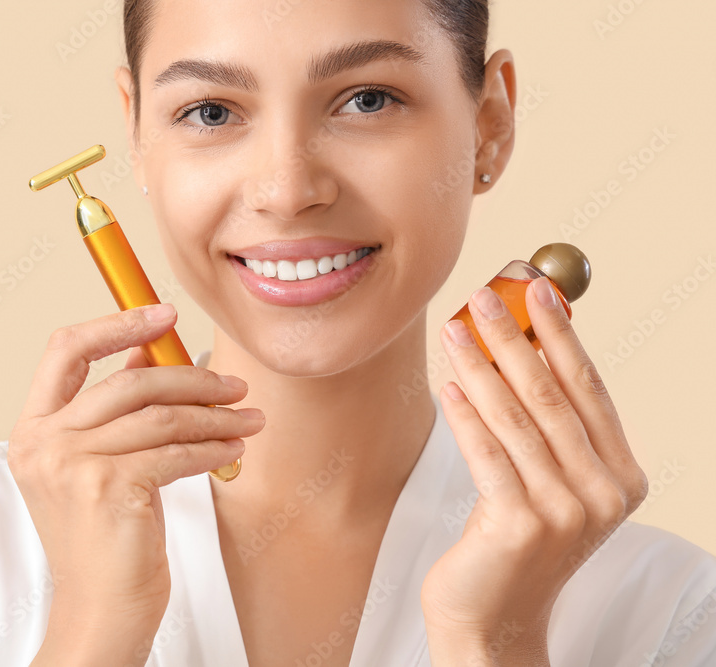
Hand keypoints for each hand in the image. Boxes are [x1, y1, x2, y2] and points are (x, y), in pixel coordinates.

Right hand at [7, 303, 263, 648]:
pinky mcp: (108, 487)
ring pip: (159, 415)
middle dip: (191, 377)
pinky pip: (175, 451)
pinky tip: (233, 447)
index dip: (117, 323)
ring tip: (246, 418)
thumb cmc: (102, 540)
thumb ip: (113, 410)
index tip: (163, 314)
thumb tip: (144, 354)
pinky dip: (212, 446)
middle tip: (233, 385)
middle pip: (127, 380)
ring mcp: (71, 464)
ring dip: (213, 414)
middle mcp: (44, 442)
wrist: (99, 611)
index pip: (65, 349)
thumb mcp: (95, 466)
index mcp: (32, 429)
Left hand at [421, 276, 648, 664]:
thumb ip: (548, 424)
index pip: (590, 389)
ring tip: (455, 329)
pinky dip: (467, 415)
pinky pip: (488, 453)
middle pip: (553, 395)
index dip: (562, 335)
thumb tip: (522, 340)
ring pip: (517, 418)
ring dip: (481, 366)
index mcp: (621, 477)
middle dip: (516, 337)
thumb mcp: (549, 480)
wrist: (493, 614)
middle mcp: (603, 494)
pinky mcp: (520, 524)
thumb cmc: (514, 538)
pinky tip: (449, 385)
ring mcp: (565, 511)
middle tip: (484, 294)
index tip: (537, 289)